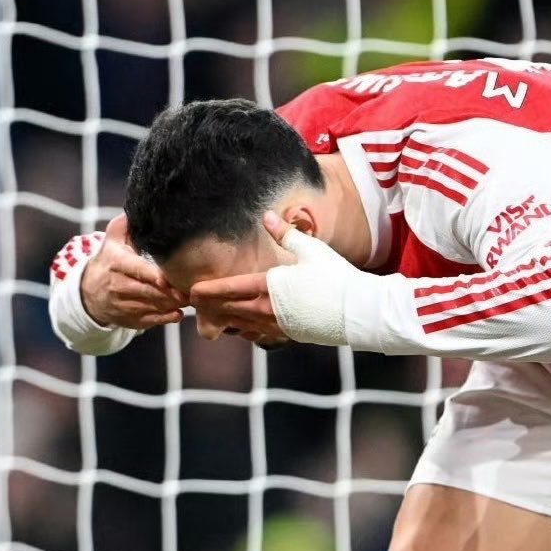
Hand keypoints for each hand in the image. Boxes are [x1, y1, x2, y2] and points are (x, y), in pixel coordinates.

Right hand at [79, 215, 185, 329]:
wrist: (90, 292)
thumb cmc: (109, 261)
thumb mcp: (112, 240)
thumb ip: (125, 225)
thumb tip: (139, 207)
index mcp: (117, 264)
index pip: (137, 270)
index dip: (153, 276)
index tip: (168, 279)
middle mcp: (119, 286)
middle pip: (150, 291)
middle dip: (171, 292)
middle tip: (192, 289)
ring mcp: (124, 305)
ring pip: (153, 307)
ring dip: (173, 304)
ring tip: (191, 298)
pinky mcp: (130, 320)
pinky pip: (151, 321)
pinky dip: (167, 318)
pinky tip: (179, 313)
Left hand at [190, 212, 355, 345]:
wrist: (358, 312)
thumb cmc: (336, 278)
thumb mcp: (310, 250)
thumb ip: (285, 233)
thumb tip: (266, 215)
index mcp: (269, 286)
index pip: (228, 289)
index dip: (207, 290)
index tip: (192, 290)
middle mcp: (268, 310)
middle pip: (228, 310)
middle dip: (209, 307)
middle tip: (193, 304)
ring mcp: (277, 326)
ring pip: (241, 325)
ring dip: (225, 320)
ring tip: (211, 315)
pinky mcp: (288, 335)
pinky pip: (257, 334)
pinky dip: (245, 329)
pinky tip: (241, 326)